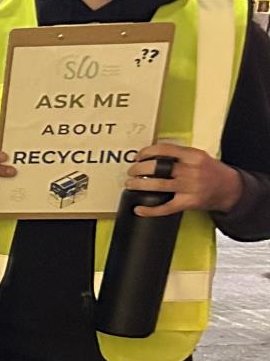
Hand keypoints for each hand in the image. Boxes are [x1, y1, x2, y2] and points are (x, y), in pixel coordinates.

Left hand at [126, 143, 242, 216]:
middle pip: (158, 167)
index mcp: (193, 156)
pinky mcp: (189, 203)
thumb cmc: (211, 171)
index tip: (138, 156)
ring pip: (158, 185)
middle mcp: (191, 170)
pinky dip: (149, 210)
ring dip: (139, 185)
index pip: (165, 149)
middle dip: (139, 169)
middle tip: (131, 171)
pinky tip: (138, 209)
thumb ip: (179, 155)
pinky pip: (165, 208)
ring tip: (130, 184)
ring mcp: (190, 187)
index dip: (147, 152)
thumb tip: (152, 155)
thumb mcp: (199, 157)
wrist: (231, 189)